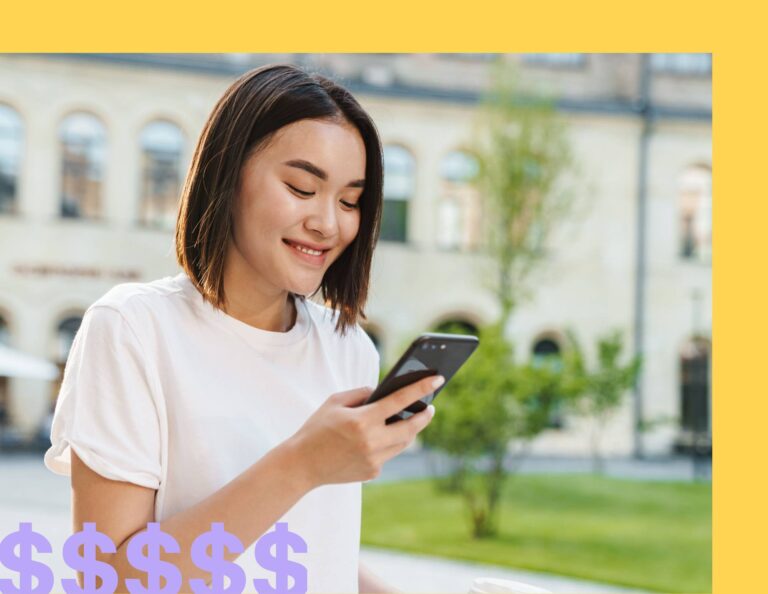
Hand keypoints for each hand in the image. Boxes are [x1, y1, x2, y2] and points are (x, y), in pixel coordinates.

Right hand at [288, 374, 443, 487]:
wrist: (301, 465)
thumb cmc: (317, 428)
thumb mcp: (335, 402)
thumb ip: (361, 393)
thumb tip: (382, 392)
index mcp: (362, 421)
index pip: (400, 400)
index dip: (421, 388)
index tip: (437, 379)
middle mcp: (372, 442)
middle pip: (411, 427)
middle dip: (424, 415)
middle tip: (431, 407)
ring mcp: (374, 460)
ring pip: (403, 443)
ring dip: (410, 430)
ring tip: (414, 418)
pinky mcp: (372, 472)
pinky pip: (388, 454)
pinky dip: (388, 443)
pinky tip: (383, 437)